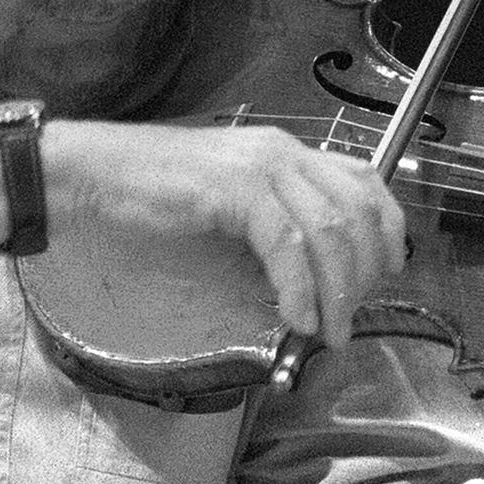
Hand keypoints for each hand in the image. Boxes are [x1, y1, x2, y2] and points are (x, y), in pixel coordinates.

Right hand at [36, 121, 405, 349]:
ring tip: (328, 332)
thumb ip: (273, 225)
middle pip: (357, 209)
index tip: (387, 272)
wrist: (96, 175)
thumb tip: (311, 279)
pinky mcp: (237, 190)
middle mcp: (282, 151)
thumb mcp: (229, 204)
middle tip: (351, 317)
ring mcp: (261, 166)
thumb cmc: (153, 195)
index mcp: (284, 151)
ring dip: (337, 291)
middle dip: (365, 272)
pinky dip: (300, 289)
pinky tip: (296, 318)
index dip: (387, 227)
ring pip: (330, 230)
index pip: (365, 177)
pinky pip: (287, 245)